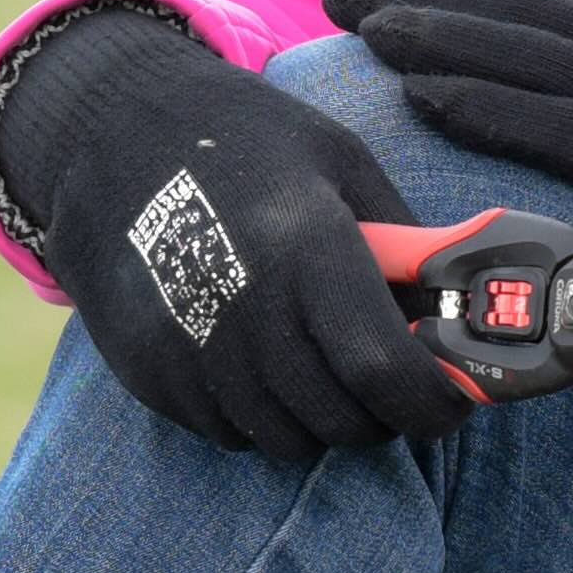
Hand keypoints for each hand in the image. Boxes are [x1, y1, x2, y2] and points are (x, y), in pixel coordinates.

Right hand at [0, 2, 480, 461]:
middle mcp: (245, 310)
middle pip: (342, 420)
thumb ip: (406, 245)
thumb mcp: (340, 162)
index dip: (430, 403)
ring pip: (287, 440)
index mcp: (306, 249)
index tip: (448, 402)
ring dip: (321, 419)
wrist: (110, 131)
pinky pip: (229, 434)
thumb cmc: (245, 139)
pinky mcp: (150, 374)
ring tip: (323, 366)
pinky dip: (260, 416)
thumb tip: (462, 314)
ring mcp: (189, 350)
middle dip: (382, 413)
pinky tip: (259, 361)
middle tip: (389, 381)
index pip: (385, 372)